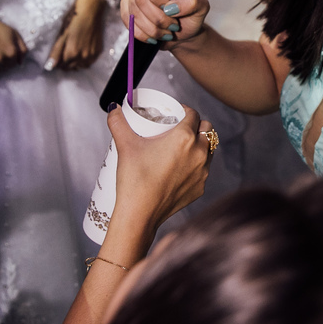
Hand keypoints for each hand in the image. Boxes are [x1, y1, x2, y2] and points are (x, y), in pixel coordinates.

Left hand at [47, 0, 105, 70]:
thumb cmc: (73, 20)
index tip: (57, 57)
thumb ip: (56, 52)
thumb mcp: (62, 35)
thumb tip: (49, 66)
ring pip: (80, 66)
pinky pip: (89, 62)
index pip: (61, 66)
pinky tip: (81, 52)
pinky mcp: (98, 51)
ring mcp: (91, 55)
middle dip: (66, 63)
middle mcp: (83, 57)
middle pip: (71, 68)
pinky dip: (84, 61)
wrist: (91, 11)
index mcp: (72, 52)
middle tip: (64, 54)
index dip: (57, 63)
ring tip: (72, 53)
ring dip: (75, 63)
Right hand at [107, 103, 211, 230]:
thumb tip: (113, 109)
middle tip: (180, 127)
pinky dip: (197, 165)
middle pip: (207, 130)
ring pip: (209, 150)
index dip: (185, 110)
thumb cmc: (134, 179)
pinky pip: (203, 170)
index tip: (176, 113)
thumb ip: (118, 123)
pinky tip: (183, 168)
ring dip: (201, 144)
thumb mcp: (125, 145)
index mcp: (185, 138)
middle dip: (197, 125)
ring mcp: (202, 173)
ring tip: (184, 146)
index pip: (193, 114)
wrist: (140, 214)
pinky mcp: (200, 188)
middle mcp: (199, 153)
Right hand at [120, 0, 209, 48]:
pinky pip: (128, 22)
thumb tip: (172, 6)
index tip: (170, 10)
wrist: (182, 34)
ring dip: (152, 28)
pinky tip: (154, 38)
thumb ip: (192, 3)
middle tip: (173, 26)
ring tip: (167, 33)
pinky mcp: (127, 10)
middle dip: (158, 18)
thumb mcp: (201, 8)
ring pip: (134, 12)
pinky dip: (142, 34)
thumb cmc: (191, 17)